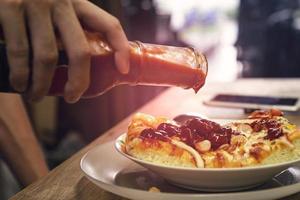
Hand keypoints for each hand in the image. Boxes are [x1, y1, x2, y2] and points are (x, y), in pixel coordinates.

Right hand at [0, 0, 129, 102]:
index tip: (123, 70)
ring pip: (48, 57)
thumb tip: (76, 63)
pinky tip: (20, 84)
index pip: (109, 25)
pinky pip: (20, 51)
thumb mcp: (56, 6)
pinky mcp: (10, 7)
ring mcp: (36, 5)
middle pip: (81, 51)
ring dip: (42, 84)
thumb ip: (68, 26)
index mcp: (77, 3)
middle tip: (72, 97)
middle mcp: (61, 3)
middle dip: (79, 81)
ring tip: (36, 96)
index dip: (120, 48)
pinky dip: (21, 74)